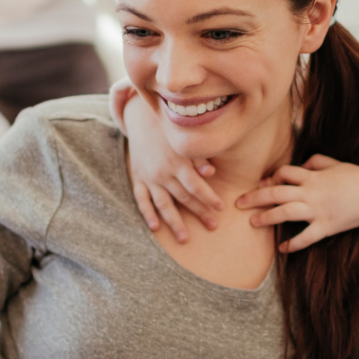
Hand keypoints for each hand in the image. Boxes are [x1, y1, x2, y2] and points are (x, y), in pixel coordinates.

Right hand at [124, 95, 222, 239]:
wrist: (139, 120)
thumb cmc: (169, 132)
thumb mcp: (184, 142)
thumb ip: (198, 158)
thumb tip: (211, 173)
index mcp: (178, 163)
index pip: (195, 185)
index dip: (208, 197)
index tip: (221, 207)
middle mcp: (163, 173)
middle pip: (184, 198)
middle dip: (199, 212)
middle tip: (213, 226)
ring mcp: (149, 178)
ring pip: (163, 204)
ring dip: (174, 222)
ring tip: (185, 239)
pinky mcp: (138, 179)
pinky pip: (142, 200)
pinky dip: (148, 214)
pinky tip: (155, 228)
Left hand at [237, 155, 358, 253]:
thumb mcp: (336, 163)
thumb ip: (317, 161)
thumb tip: (303, 164)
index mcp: (312, 176)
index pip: (283, 173)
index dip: (271, 178)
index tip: (262, 185)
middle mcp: (311, 192)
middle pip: (276, 193)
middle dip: (255, 198)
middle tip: (239, 203)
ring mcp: (318, 210)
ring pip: (285, 213)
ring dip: (266, 218)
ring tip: (253, 222)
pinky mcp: (327, 226)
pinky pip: (306, 237)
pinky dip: (293, 244)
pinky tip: (283, 249)